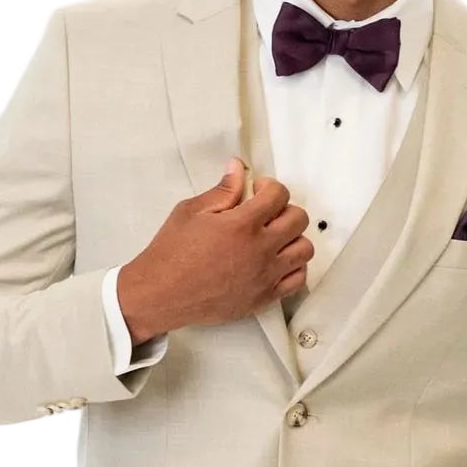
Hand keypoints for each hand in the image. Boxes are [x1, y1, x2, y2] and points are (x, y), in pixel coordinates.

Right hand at [116, 157, 312, 341]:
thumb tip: (238, 169)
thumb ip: (222, 191)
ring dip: (293, 238)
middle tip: (267, 213)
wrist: (162, 294)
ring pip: (304, 250)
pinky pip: (297, 280)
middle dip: (285, 209)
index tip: (258, 191)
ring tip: (274, 238)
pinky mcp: (263, 298)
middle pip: (298, 219)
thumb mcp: (191, 211)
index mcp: (242, 224)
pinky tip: (276, 261)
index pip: (279, 194)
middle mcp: (259, 250)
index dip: (270, 187)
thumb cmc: (171, 253)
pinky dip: (293, 267)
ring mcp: (264, 276)